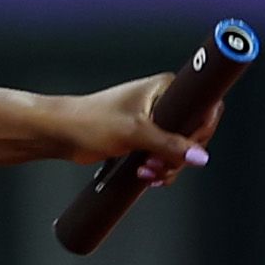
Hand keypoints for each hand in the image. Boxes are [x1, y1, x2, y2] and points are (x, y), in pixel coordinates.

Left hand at [65, 74, 214, 183]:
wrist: (61, 133)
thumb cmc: (90, 120)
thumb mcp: (135, 133)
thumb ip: (170, 145)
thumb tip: (199, 157)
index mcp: (166, 88)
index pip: (203, 108)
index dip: (199, 133)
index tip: (186, 149)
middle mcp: (163, 102)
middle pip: (192, 135)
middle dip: (177, 157)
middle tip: (156, 165)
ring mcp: (154, 121)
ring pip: (178, 150)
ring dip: (165, 167)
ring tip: (145, 172)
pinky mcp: (144, 138)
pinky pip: (163, 156)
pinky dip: (157, 169)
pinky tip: (145, 175)